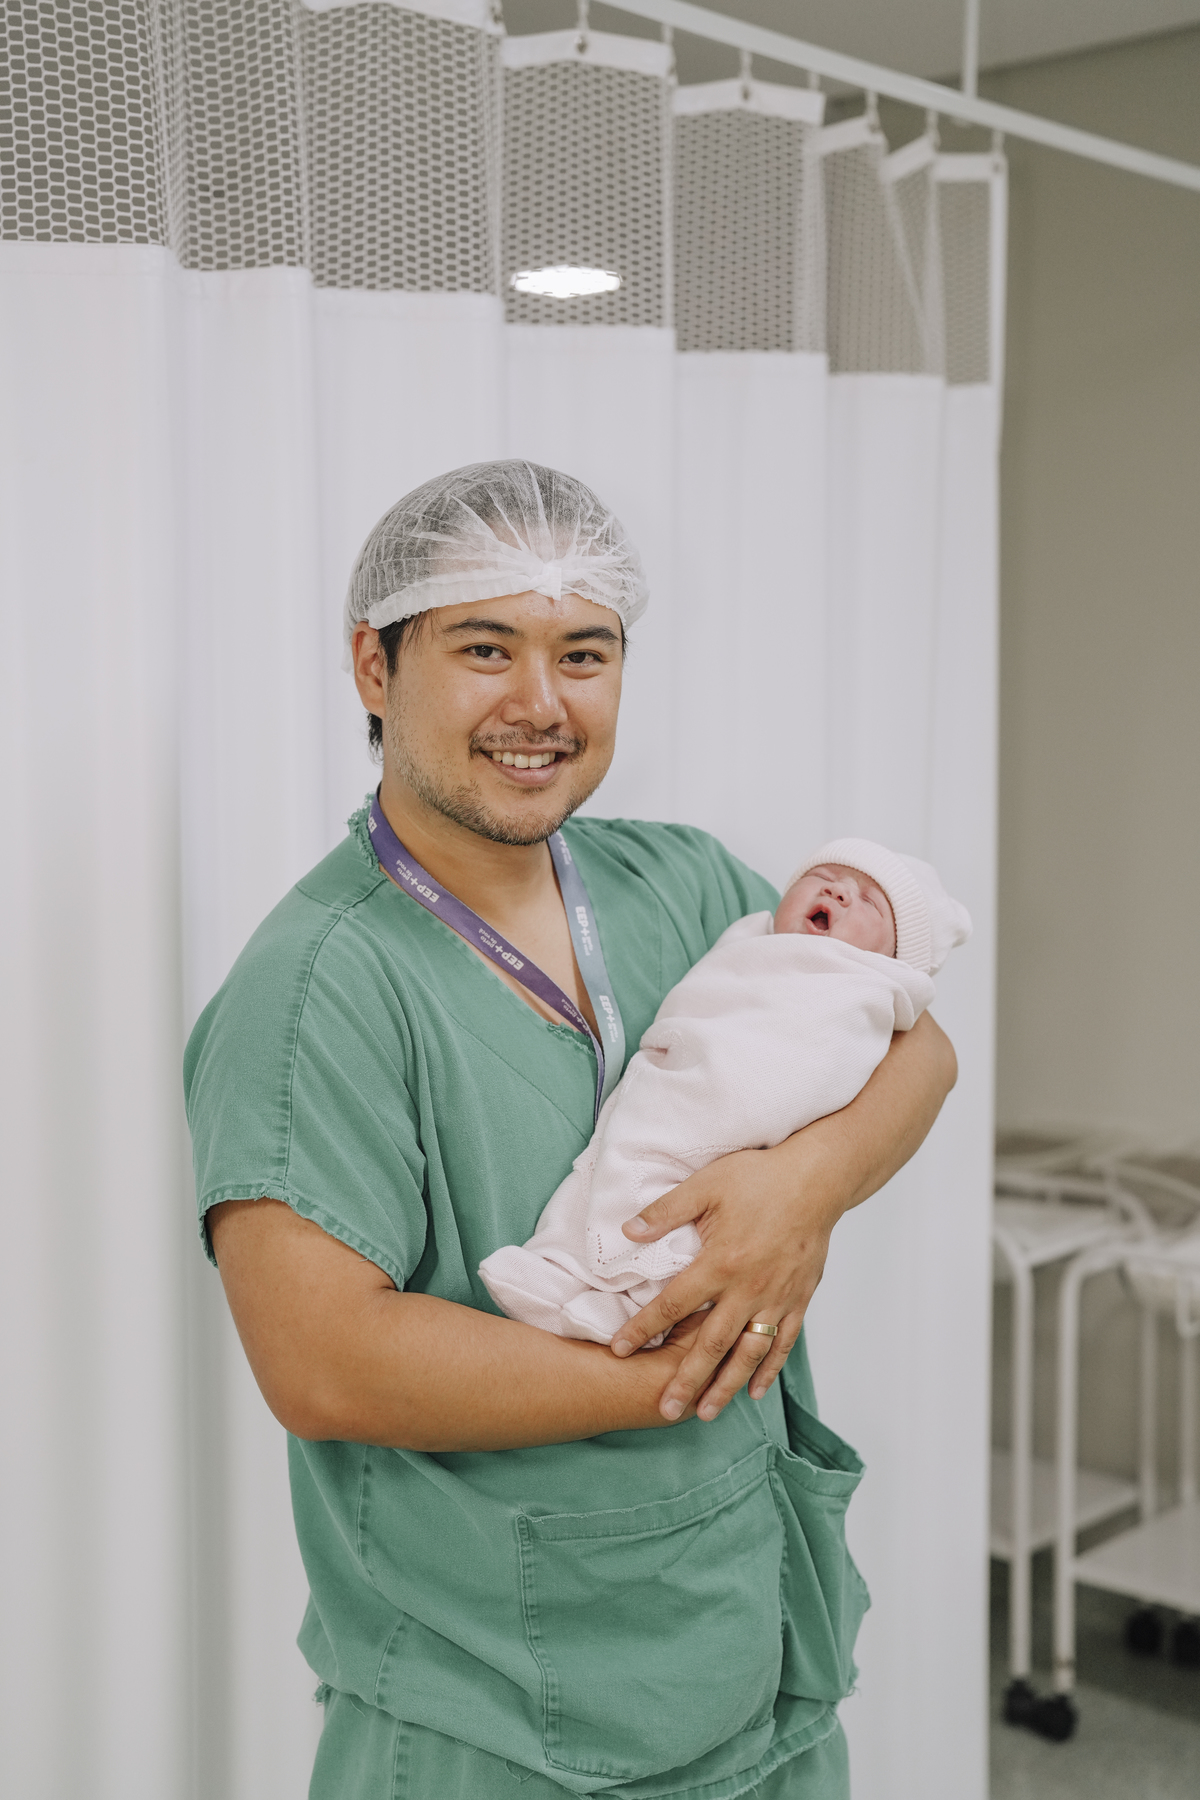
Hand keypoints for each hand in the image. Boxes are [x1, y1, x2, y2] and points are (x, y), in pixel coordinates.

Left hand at [609, 1141, 842, 1422]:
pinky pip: (783, 1343)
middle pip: (710, 1345)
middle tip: (665, 1409)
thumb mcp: (706, 1184)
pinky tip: (754, 1389)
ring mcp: (776, 1298)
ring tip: (705, 1412)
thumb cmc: (761, 1177)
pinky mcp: (799, 1299)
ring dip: (726, 1386)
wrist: (818, 1178)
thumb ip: (666, 1211)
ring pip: (747, 1353)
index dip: (643, 1328)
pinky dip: (768, 1369)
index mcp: (720, 1263)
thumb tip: (628, 1230)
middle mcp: (748, 1289)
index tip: (618, 1349)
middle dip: (686, 1380)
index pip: (672, 1305)